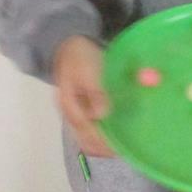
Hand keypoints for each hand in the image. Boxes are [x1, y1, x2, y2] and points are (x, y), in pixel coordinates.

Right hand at [52, 35, 115, 156]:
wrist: (69, 43)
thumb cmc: (79, 56)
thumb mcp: (88, 69)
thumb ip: (96, 91)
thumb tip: (102, 114)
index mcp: (69, 105)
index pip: (85, 132)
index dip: (102, 141)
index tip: (118, 147)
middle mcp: (70, 113)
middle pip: (84, 139)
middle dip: (102, 146)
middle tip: (122, 149)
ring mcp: (75, 111)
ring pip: (86, 136)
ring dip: (102, 142)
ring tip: (120, 143)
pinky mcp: (82, 107)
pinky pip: (90, 127)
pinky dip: (101, 132)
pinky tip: (113, 130)